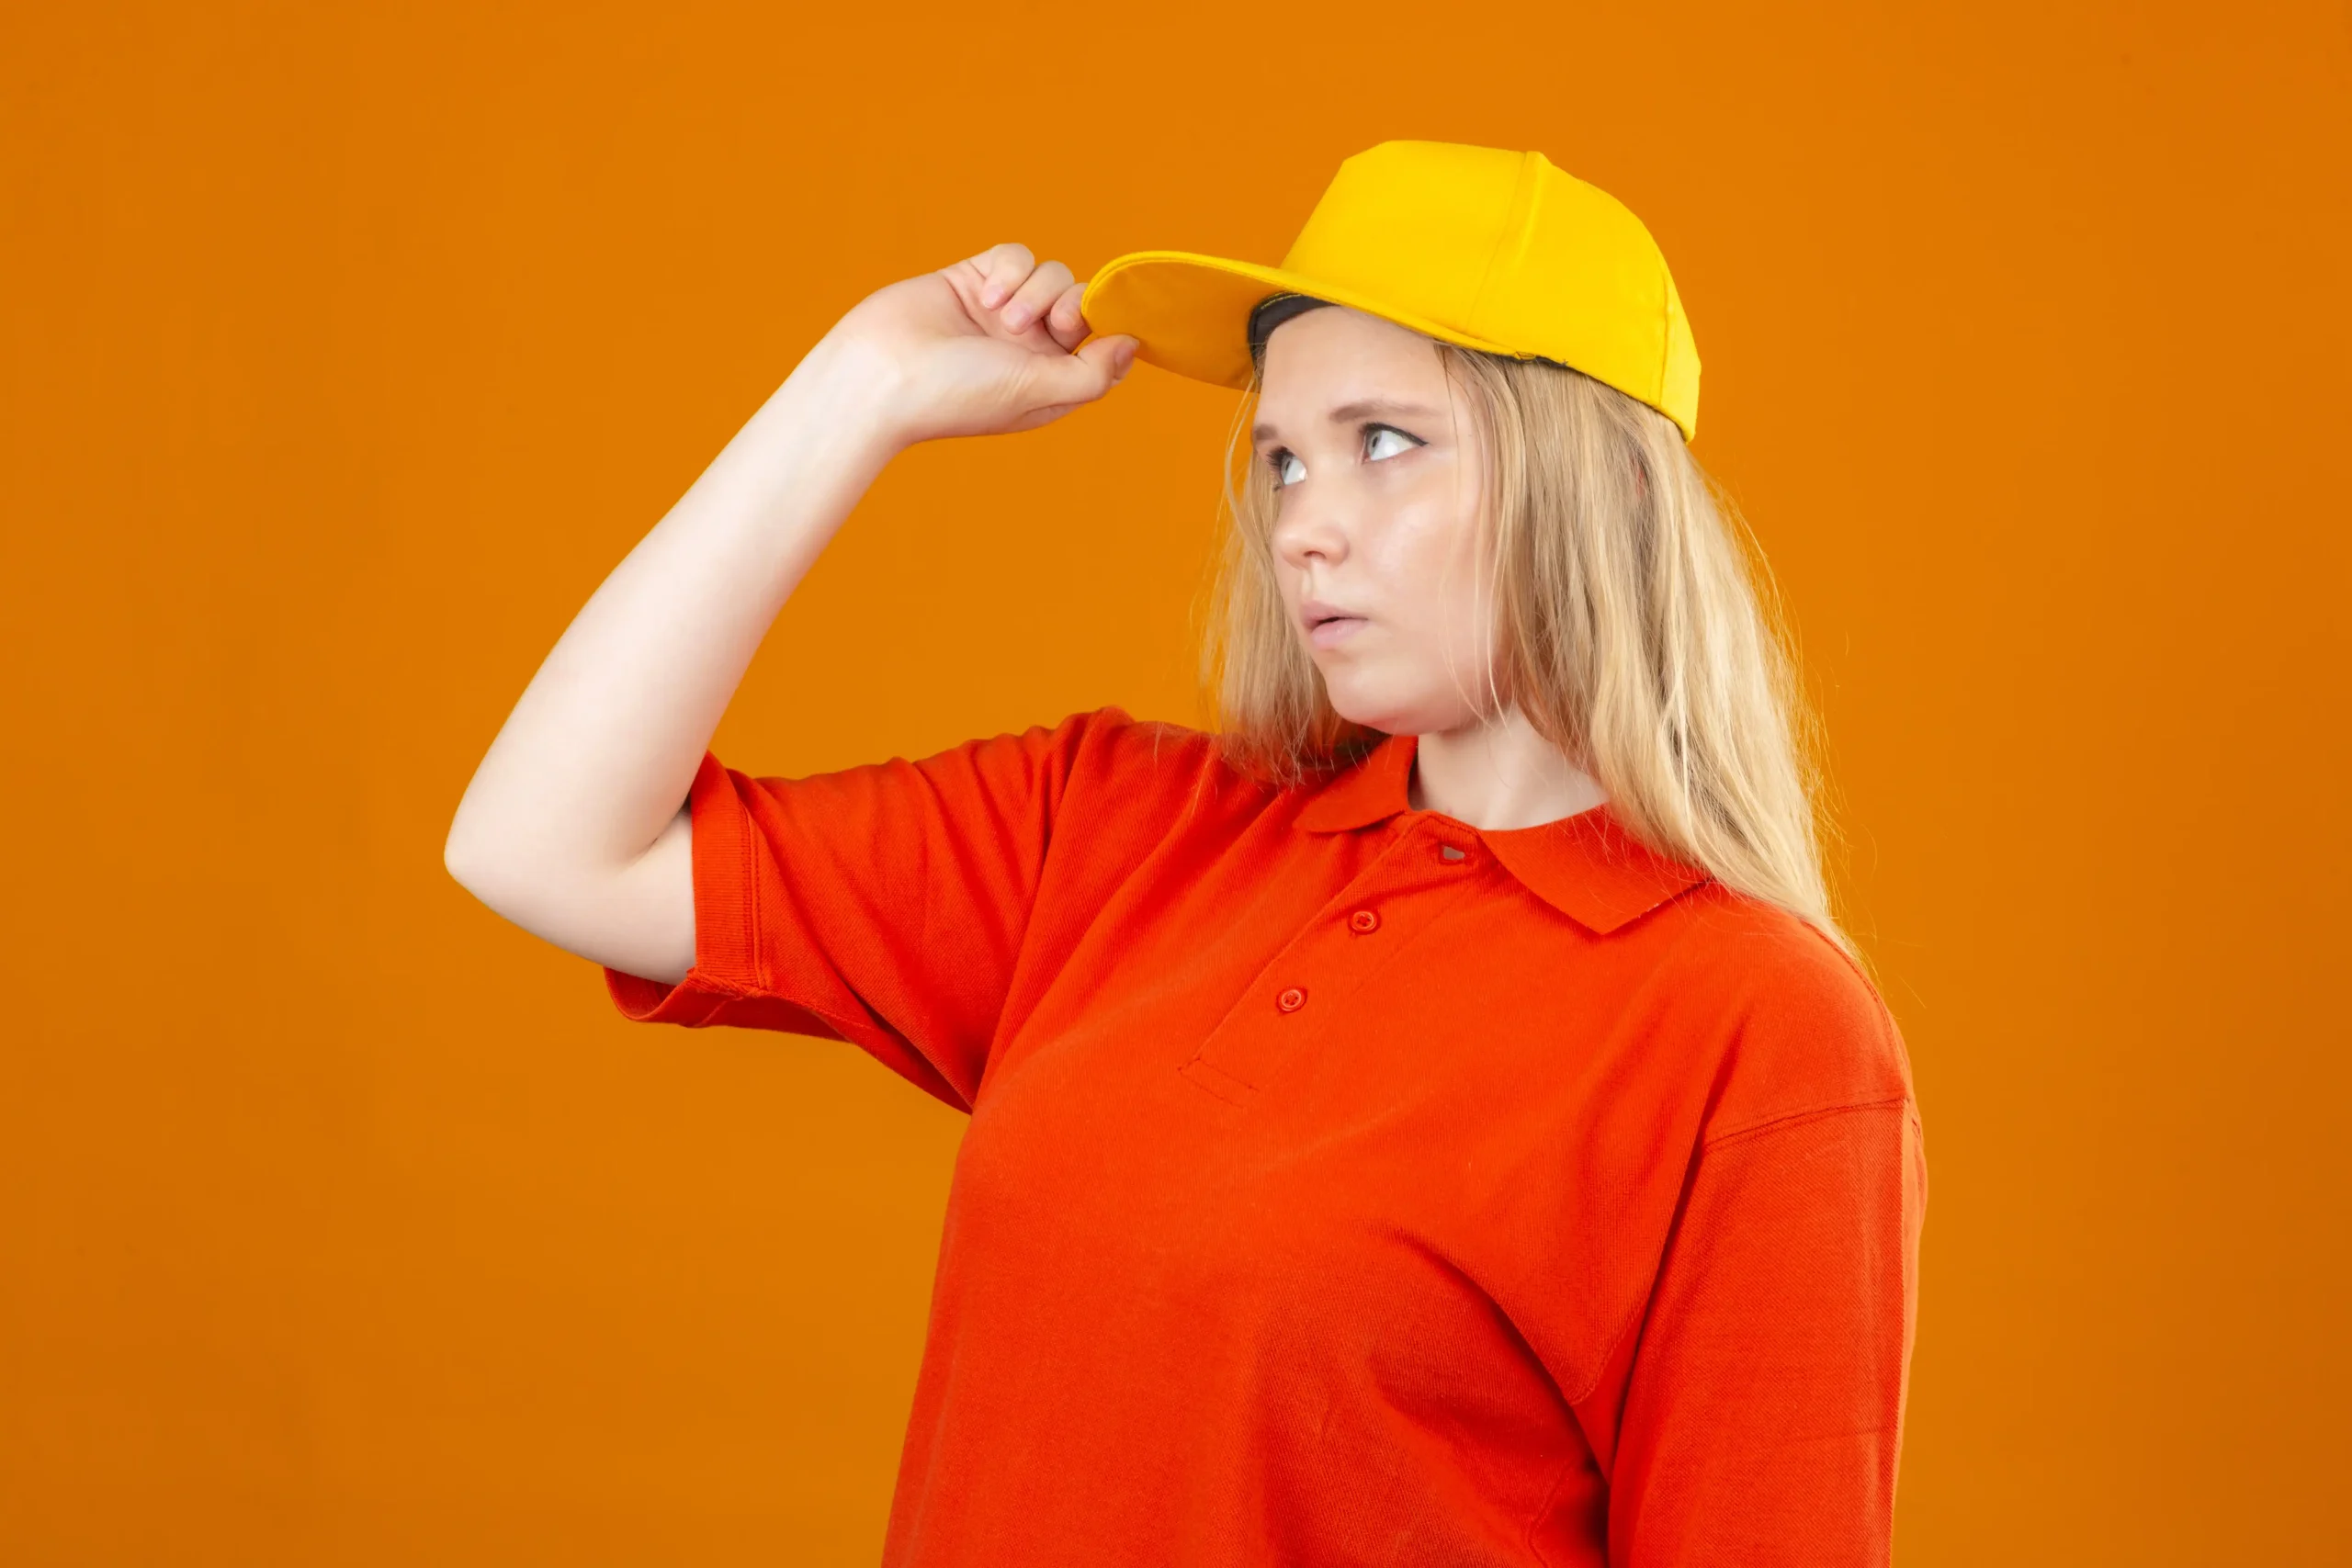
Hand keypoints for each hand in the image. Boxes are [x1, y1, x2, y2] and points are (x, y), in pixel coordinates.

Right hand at [813, 242, 1139, 450]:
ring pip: (1053, 274)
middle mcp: (1029, 348)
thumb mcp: (1037, 393)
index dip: (1112, 330)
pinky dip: (1010, 270)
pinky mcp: (974, 279)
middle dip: (1075, 307)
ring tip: (1001, 316)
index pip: (1103, 348)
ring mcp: (1002, 312)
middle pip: (1083, 305)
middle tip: (1056, 323)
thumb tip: (1132, 345)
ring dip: (1036, 290)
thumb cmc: (956, 395)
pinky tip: (983, 296)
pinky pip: (1016, 255)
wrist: (878, 374)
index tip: (1109, 324)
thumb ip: (1092, 373)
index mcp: (1050, 383)